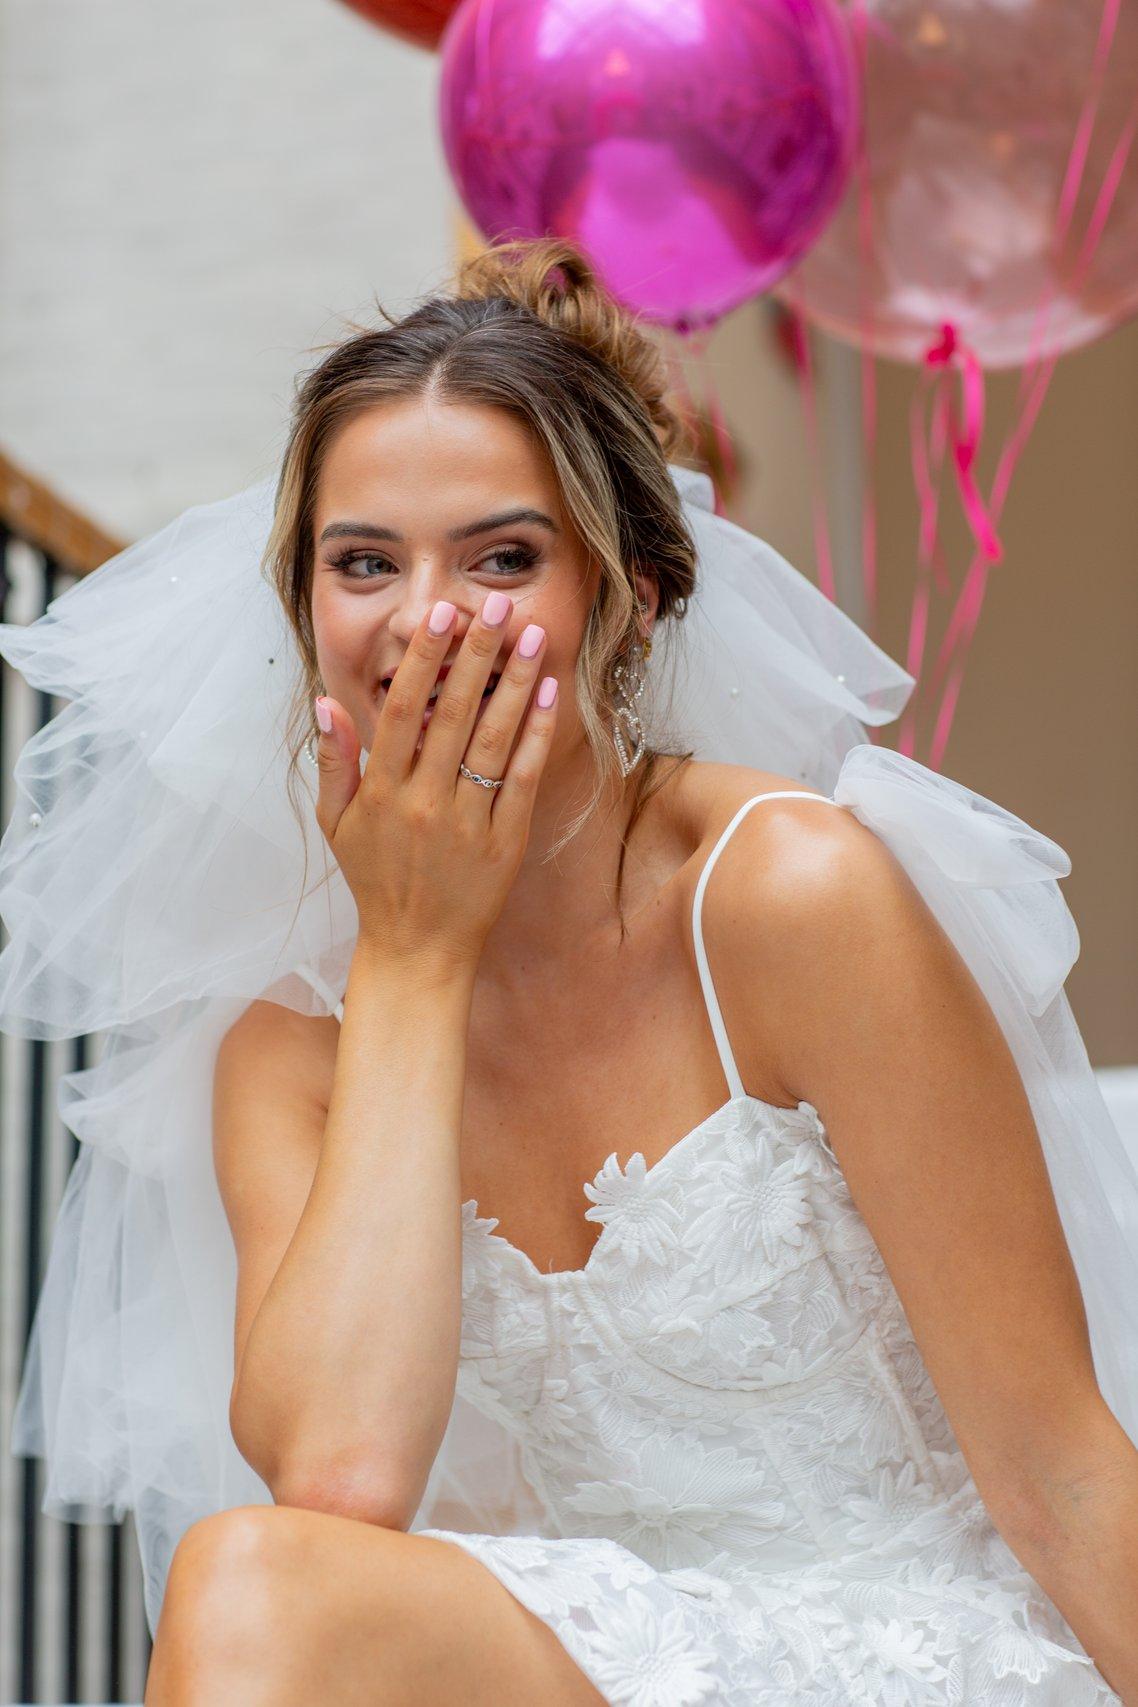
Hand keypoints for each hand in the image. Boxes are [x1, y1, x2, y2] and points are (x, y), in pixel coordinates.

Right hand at [312, 593, 557, 969]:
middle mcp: (423, 802)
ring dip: (513, 683)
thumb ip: (333, 762)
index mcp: (381, 792)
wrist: (416, 949)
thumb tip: (326, 703)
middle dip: (474, 655)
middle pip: (452, 715)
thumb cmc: (374, 880)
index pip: (402, 711)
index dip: (422, 661)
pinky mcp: (504, 841)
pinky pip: (520, 779)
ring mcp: (466, 822)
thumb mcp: (336, 824)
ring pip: (491, 741)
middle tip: (493, 604)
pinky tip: (546, 694)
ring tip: (530, 634)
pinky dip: (534, 735)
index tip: (439, 615)